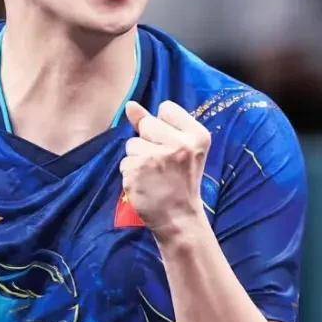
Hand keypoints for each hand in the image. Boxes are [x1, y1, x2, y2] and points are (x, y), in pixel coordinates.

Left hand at [120, 100, 211, 242]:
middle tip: (162, 162)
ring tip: (153, 174)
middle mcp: (178, 144)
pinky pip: (125, 161)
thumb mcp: (181, 148)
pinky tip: (145, 183)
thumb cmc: (181, 180)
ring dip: (138, 158)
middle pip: (146, 124)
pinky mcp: (137, 171)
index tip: (172, 144)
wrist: (179, 217)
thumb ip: (155, 122)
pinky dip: (131, 172)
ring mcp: (155, 158)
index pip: (166, 108)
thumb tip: (129, 105)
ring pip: (132, 143)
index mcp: (196, 135)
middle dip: (148, 140)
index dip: (164, 125)